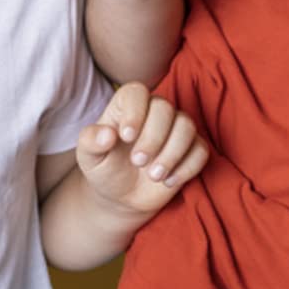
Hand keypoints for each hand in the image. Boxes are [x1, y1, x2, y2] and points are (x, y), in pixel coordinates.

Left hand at [77, 82, 207, 217]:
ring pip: (187, 126)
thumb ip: (90, 141)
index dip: (135, 112)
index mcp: (126, 105)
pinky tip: (168, 181)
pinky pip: (201, 150)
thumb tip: (107, 135)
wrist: (122, 195)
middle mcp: (153, 111)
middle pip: (165, 108)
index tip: (126, 137)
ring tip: (153, 175)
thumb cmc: (104, 168)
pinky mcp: (191, 149)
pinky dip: (187, 167)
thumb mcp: (88, 157)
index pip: (137, 92)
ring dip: (172, 153)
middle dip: (153, 138)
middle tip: (138, 162)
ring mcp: (174, 129)